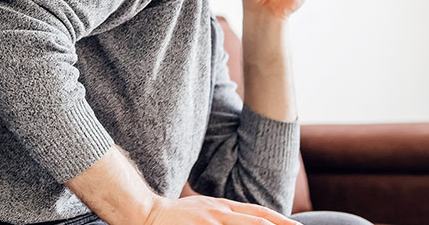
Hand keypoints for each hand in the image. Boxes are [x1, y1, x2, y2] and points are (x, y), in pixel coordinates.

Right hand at [144, 195, 300, 224]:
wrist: (148, 213)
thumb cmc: (177, 217)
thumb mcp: (205, 211)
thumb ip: (226, 216)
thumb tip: (246, 220)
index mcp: (222, 207)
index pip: (258, 213)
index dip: (280, 220)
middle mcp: (220, 212)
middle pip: (257, 221)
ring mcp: (210, 221)